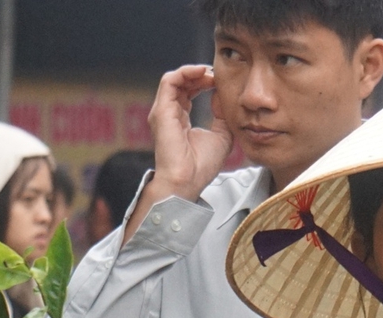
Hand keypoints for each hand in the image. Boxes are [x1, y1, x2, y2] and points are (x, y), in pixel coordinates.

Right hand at [147, 64, 233, 201]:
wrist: (187, 181)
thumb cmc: (201, 166)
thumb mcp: (221, 137)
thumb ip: (221, 116)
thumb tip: (221, 96)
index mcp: (180, 120)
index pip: (188, 92)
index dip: (204, 82)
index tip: (220, 82)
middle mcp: (169, 114)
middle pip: (182, 83)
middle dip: (200, 75)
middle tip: (217, 75)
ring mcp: (163, 111)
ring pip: (175, 79)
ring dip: (194, 72)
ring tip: (210, 73)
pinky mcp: (161, 110)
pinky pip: (170, 81)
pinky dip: (186, 72)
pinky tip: (203, 72)